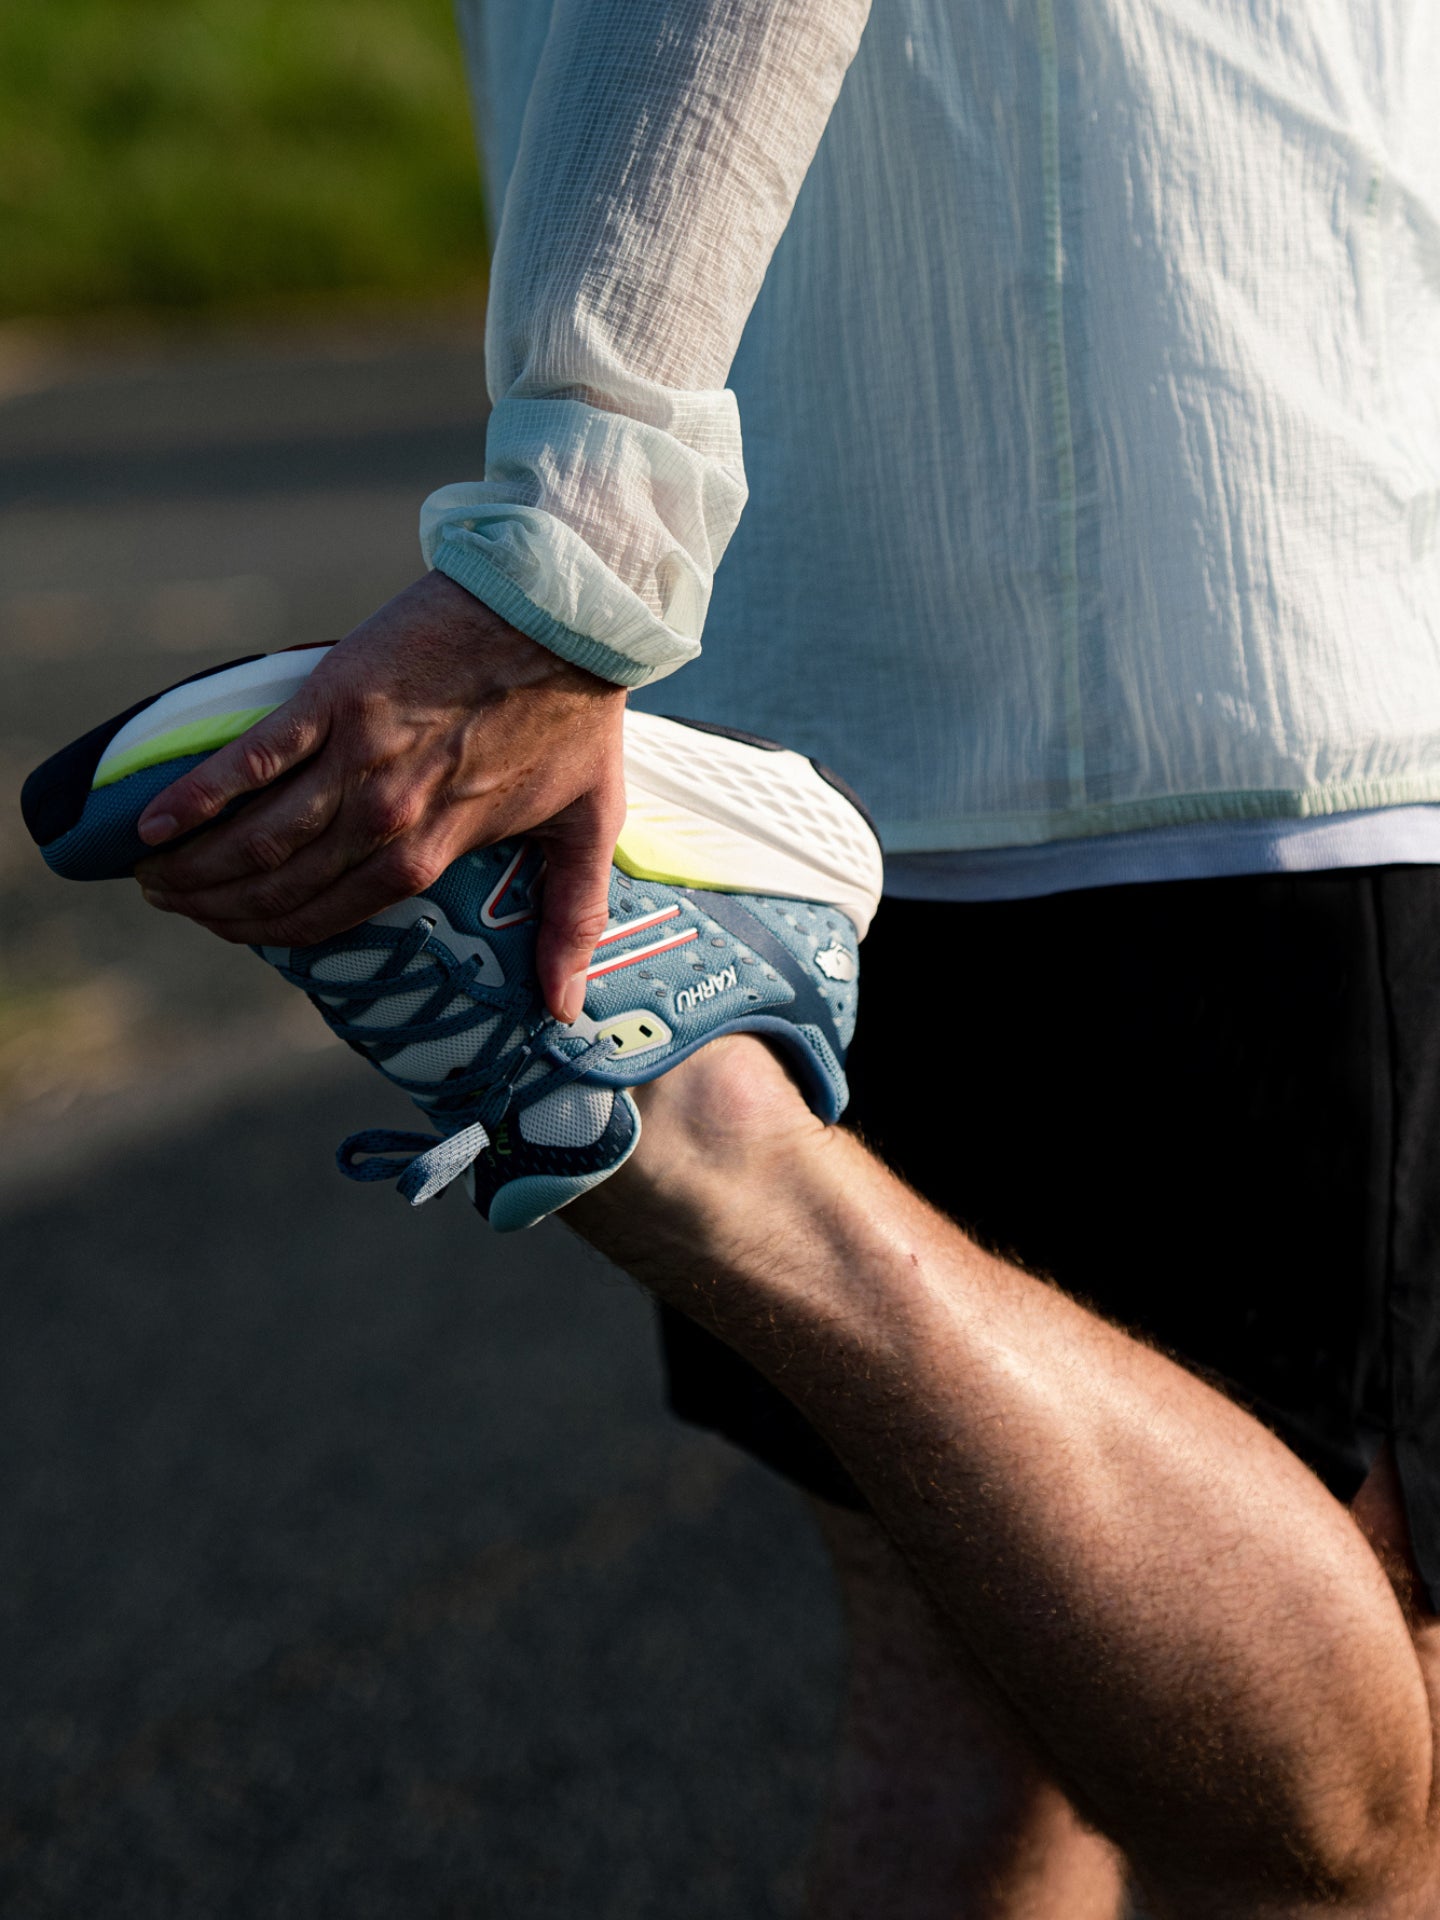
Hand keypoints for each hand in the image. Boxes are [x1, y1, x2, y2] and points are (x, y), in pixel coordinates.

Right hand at [133, 570, 628, 1022]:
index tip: (228, 933)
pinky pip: (250, 758)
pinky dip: (197, 794)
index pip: (327, 918)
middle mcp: (382, 818)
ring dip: (196, 862)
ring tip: (152, 873)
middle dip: (216, 904)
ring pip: (255, 834)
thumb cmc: (578, 716)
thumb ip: (568, 921)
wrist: (563, 611)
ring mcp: (353, 757)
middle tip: (172, 903)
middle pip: (277, 883)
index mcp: (430, 854)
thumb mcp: (587, 827)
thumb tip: (562, 1013)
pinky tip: (153, 820)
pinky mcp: (331, 697)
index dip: (268, 934)